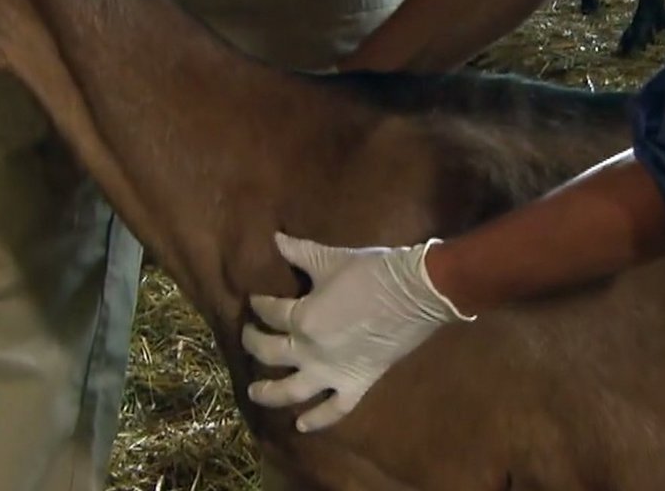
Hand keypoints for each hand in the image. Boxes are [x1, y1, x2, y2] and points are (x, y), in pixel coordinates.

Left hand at [241, 232, 474, 432]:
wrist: (416, 293)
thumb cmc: (372, 273)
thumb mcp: (331, 260)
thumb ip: (300, 252)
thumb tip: (276, 239)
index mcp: (302, 318)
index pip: (271, 312)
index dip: (259, 305)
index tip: (255, 301)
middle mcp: (309, 351)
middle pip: (270, 352)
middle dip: (253, 343)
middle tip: (248, 337)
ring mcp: (332, 372)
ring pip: (292, 391)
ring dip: (269, 393)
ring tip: (254, 392)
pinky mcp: (357, 384)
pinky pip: (334, 409)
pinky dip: (317, 420)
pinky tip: (301, 425)